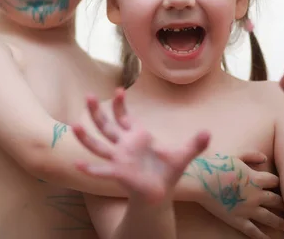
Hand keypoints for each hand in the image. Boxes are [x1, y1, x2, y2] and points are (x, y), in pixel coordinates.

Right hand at [72, 88, 210, 203]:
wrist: (160, 193)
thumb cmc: (167, 171)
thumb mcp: (183, 155)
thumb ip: (195, 144)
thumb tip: (208, 132)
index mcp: (137, 136)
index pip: (124, 117)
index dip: (121, 105)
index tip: (120, 90)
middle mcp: (124, 145)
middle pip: (105, 126)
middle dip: (96, 112)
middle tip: (88, 96)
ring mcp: (118, 159)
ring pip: (98, 145)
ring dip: (86, 137)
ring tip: (75, 126)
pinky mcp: (118, 173)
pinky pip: (101, 170)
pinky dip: (90, 169)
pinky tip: (78, 165)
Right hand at [186, 152, 283, 238]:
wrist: (200, 180)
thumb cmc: (215, 165)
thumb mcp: (235, 155)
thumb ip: (252, 155)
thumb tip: (265, 159)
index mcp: (255, 178)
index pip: (274, 181)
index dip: (276, 183)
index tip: (279, 186)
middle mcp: (256, 195)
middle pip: (276, 200)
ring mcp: (248, 209)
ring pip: (270, 217)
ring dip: (281, 223)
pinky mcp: (238, 220)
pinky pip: (254, 231)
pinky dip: (263, 237)